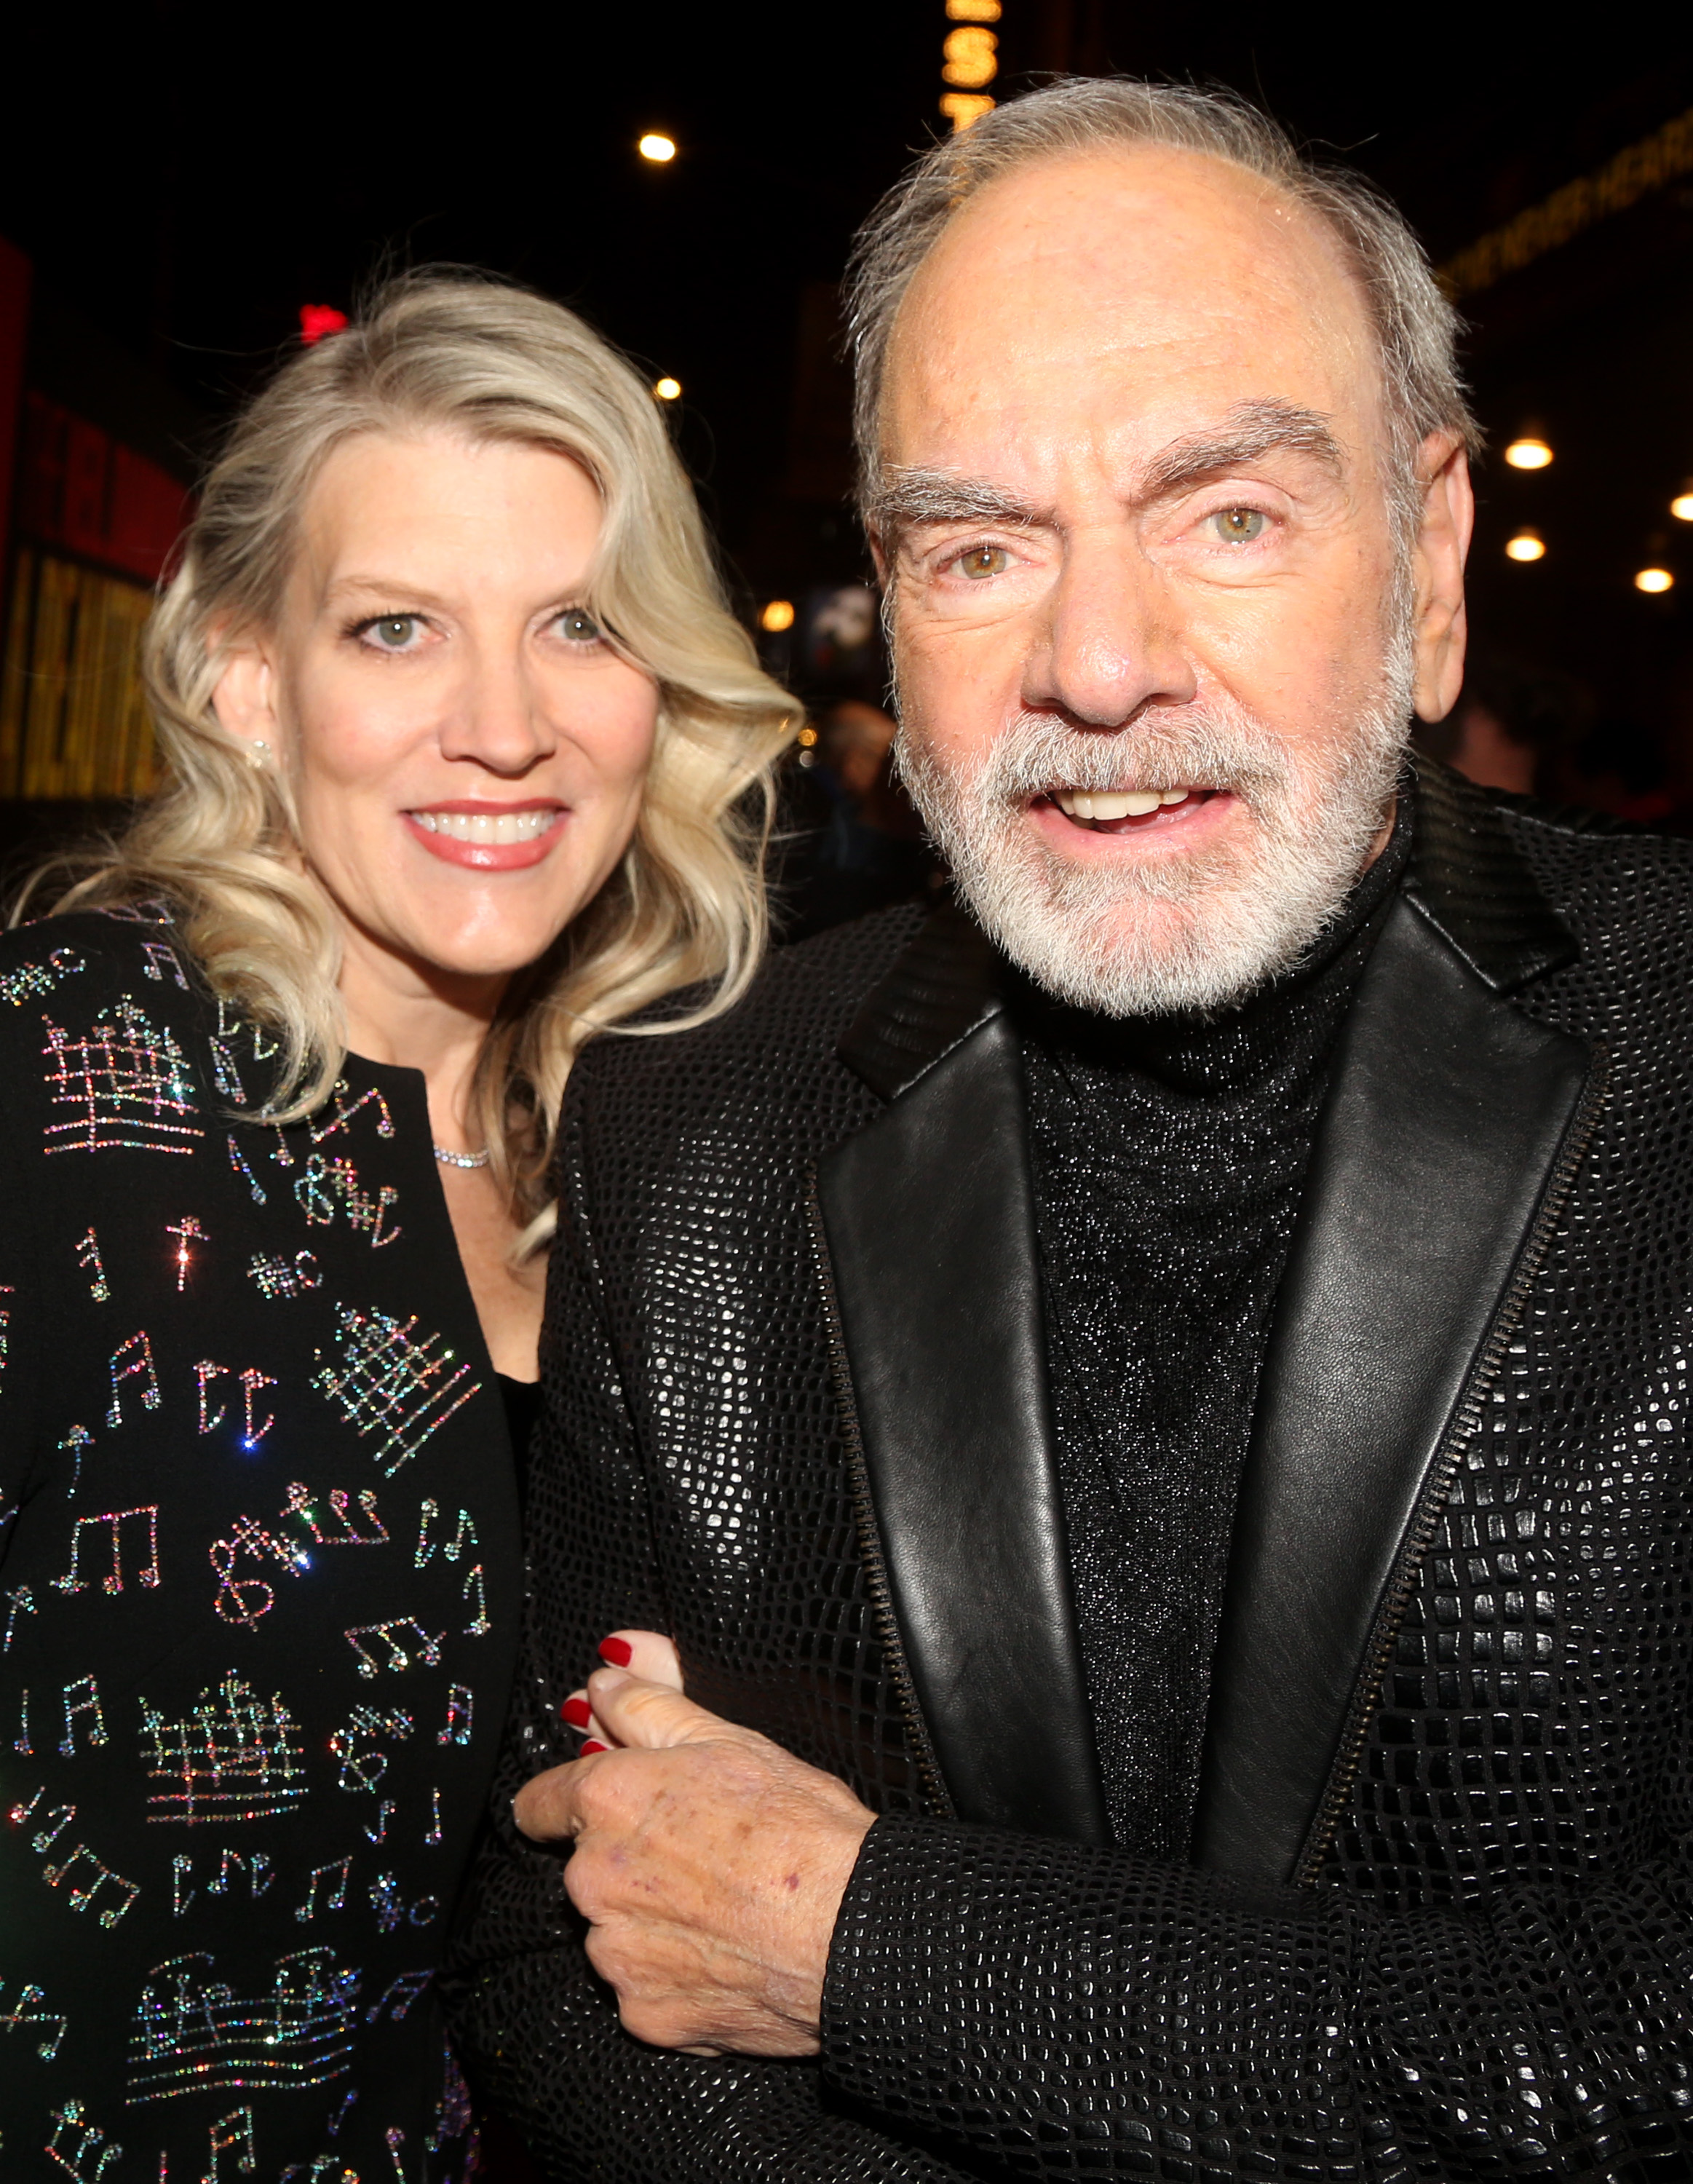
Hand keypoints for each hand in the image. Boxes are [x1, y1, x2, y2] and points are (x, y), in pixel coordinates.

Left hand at [514, 1646, 875, 2055]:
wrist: (852, 1933)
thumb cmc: (802, 1831)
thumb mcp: (729, 1740)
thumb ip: (648, 1706)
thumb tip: (605, 1680)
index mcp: (609, 1801)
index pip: (540, 1800)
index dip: (564, 1800)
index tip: (587, 1808)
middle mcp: (595, 1879)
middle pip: (589, 1867)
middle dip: (631, 1861)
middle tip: (703, 1856)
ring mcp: (616, 1953)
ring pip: (615, 1931)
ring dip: (652, 1921)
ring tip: (726, 1908)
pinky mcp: (645, 2014)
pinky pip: (645, 1988)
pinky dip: (678, 1974)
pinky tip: (731, 1953)